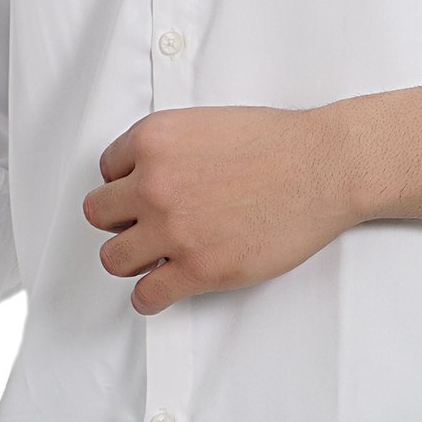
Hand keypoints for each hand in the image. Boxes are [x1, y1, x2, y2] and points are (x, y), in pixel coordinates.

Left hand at [83, 103, 356, 314]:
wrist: (322, 168)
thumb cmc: (278, 143)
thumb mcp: (206, 123)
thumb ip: (169, 149)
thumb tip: (149, 176)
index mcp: (154, 139)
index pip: (107, 170)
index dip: (125, 184)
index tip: (140, 195)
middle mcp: (154, 182)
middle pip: (100, 214)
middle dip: (121, 220)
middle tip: (143, 225)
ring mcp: (173, 228)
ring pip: (113, 258)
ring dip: (131, 259)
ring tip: (151, 258)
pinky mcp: (197, 268)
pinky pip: (146, 296)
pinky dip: (149, 298)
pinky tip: (161, 289)